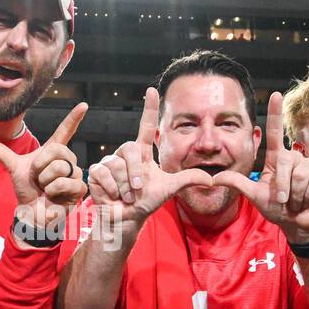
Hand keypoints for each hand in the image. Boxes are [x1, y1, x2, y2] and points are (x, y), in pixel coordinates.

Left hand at [0, 103, 88, 239]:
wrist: (32, 212)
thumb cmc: (27, 189)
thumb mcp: (14, 168)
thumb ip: (0, 153)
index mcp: (54, 151)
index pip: (65, 131)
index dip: (73, 118)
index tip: (83, 104)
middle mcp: (67, 160)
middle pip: (56, 151)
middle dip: (40, 166)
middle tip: (38, 179)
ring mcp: (75, 174)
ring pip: (59, 168)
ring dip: (45, 181)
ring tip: (46, 189)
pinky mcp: (79, 189)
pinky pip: (64, 183)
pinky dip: (53, 192)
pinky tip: (53, 197)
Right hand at [86, 86, 212, 232]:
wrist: (126, 218)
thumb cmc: (146, 202)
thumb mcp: (169, 189)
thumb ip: (189, 180)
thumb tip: (212, 178)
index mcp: (142, 152)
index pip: (146, 126)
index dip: (149, 108)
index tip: (152, 90)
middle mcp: (126, 153)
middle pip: (131, 149)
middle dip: (135, 173)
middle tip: (137, 190)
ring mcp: (109, 161)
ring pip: (117, 165)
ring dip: (124, 186)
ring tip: (126, 196)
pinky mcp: (96, 171)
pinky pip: (104, 174)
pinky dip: (111, 189)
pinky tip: (113, 196)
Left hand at [213, 92, 308, 243]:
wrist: (296, 223)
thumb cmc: (276, 208)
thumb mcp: (254, 195)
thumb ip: (236, 184)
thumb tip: (213, 179)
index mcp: (277, 159)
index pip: (276, 132)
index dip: (275, 113)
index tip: (275, 94)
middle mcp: (293, 158)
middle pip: (285, 160)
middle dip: (282, 186)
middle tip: (283, 200)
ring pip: (300, 174)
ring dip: (295, 194)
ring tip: (295, 200)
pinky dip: (307, 196)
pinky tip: (307, 201)